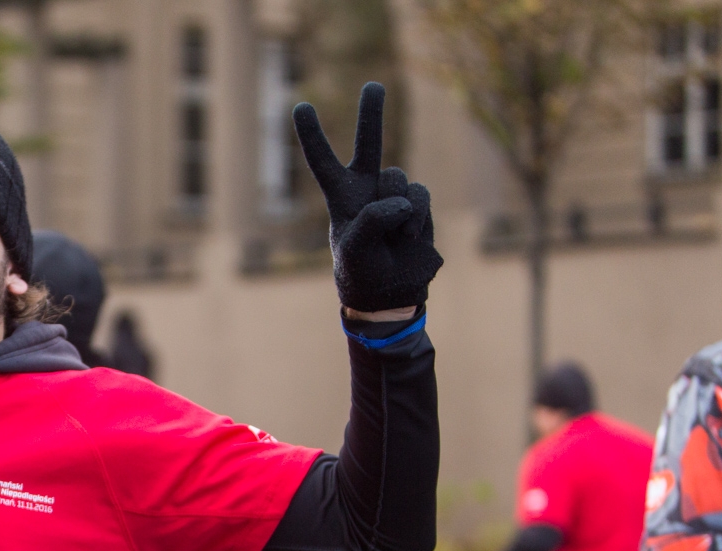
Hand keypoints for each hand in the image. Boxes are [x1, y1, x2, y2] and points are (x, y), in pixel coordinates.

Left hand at [294, 83, 442, 312]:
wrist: (392, 294)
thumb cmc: (363, 273)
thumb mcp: (356, 249)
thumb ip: (373, 219)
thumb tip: (401, 200)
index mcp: (341, 198)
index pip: (323, 162)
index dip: (313, 135)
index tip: (301, 106)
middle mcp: (366, 190)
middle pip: (369, 144)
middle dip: (371, 113)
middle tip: (373, 85)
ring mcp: (393, 195)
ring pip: (398, 177)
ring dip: (398, 207)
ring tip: (392, 236)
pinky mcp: (417, 205)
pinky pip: (420, 195)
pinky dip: (417, 217)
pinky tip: (409, 237)